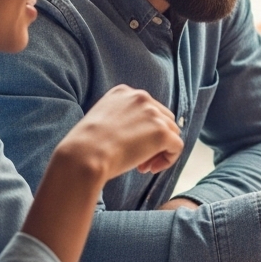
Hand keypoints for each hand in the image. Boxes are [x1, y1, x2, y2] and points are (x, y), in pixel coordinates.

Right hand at [57, 84, 182, 180]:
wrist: (83, 156)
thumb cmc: (85, 146)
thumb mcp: (101, 119)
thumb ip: (122, 118)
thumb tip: (141, 133)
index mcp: (123, 92)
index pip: (147, 109)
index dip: (144, 130)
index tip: (130, 146)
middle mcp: (141, 97)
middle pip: (163, 119)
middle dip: (154, 141)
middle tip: (139, 161)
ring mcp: (153, 113)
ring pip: (172, 133)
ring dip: (160, 151)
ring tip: (143, 167)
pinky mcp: (161, 132)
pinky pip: (177, 146)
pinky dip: (168, 159)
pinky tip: (150, 169)